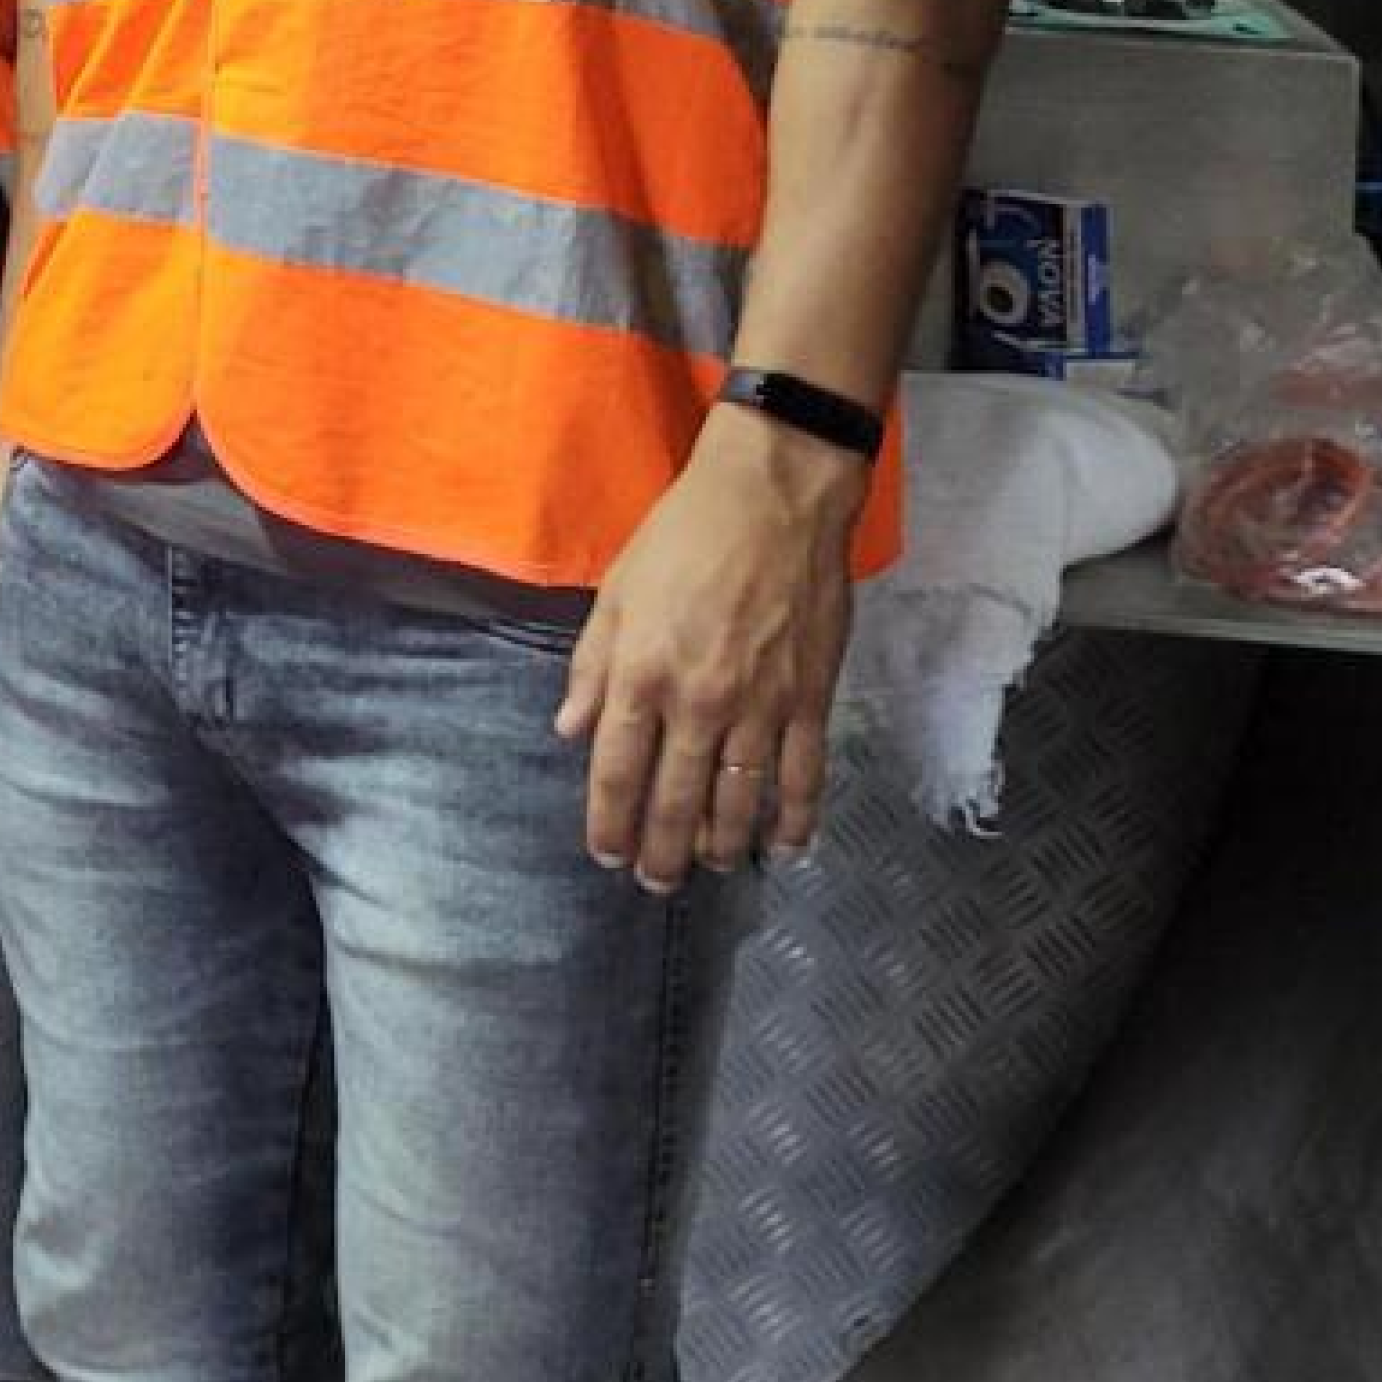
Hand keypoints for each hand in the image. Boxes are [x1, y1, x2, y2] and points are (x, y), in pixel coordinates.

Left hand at [556, 413, 865, 889]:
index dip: (610, 821)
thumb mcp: (617, 592)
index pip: (618, 770)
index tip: (606, 854)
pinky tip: (785, 846)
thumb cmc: (684, 536)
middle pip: (676, 800)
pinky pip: (803, 775)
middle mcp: (699, 702)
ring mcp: (761, 707)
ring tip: (706, 867)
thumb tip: (570, 730)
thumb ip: (593, 668)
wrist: (774, 497)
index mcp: (642, 674)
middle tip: (654, 883)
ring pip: (739, 802)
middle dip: (661, 852)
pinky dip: (795, 818)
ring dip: (720, 845)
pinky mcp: (811, 699)